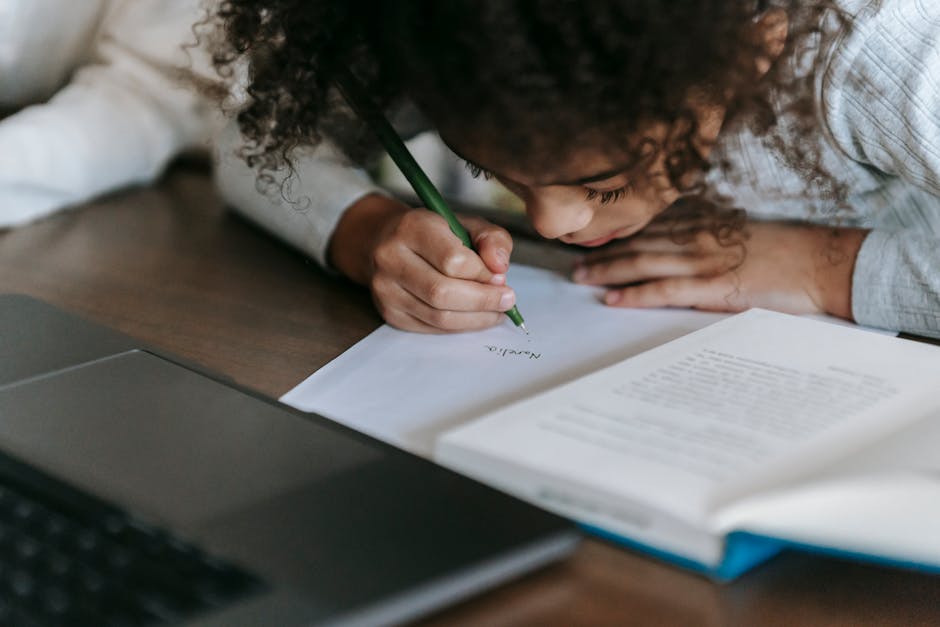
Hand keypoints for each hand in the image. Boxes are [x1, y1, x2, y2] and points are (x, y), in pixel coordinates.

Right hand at [329, 194, 516, 332]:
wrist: (386, 242)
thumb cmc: (434, 234)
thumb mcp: (467, 224)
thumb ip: (492, 240)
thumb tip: (500, 270)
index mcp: (413, 227)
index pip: (453, 260)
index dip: (483, 274)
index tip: (501, 279)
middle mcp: (391, 258)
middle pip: (442, 292)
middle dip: (483, 301)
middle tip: (507, 301)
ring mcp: (385, 288)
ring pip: (438, 316)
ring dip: (475, 319)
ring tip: (496, 312)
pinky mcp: (389, 312)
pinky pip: (430, 328)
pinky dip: (458, 326)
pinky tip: (473, 317)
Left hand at [571, 205, 867, 318]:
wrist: (822, 262)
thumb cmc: (786, 249)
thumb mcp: (742, 232)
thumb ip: (710, 234)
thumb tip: (681, 242)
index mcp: (705, 222)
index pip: (650, 226)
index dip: (617, 234)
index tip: (591, 238)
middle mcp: (697, 236)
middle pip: (638, 243)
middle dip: (602, 253)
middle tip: (573, 262)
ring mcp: (703, 261)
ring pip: (642, 264)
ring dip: (608, 272)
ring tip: (581, 279)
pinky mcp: (712, 287)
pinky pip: (664, 291)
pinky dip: (635, 295)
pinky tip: (613, 300)